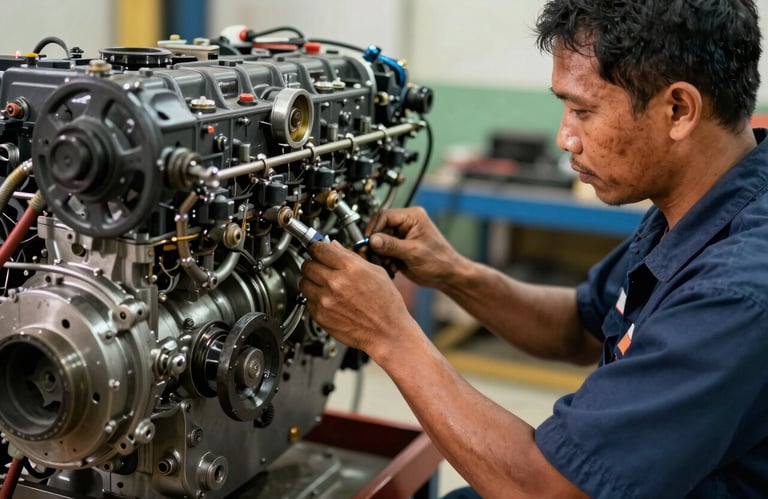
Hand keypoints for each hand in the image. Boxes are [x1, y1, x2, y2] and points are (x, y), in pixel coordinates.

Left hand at [300, 240, 420, 357]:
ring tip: (325, 285)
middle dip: (313, 263)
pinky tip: (328, 299)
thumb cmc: (386, 305)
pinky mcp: (320, 316)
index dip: (317, 247)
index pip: (319, 248)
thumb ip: (351, 257)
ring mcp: (325, 300)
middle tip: (321, 267)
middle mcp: (335, 283)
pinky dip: (314, 298)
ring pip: (303, 282)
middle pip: (307, 264)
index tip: (317, 248)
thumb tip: (334, 246)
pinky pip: (307, 300)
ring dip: (311, 281)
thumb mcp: (376, 272)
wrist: (387, 333)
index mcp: (350, 268)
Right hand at [365, 207, 464, 288]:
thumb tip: (372, 240)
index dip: (374, 229)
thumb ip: (392, 245)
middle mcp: (405, 223)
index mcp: (412, 217)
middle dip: (375, 244)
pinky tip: (392, 268)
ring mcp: (401, 236)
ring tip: (387, 264)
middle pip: (379, 228)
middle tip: (372, 255)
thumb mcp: (414, 253)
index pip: (384, 216)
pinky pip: (383, 250)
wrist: (447, 276)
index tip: (369, 243)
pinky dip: (384, 260)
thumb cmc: (440, 261)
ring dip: (379, 254)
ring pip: (379, 240)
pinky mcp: (399, 247)